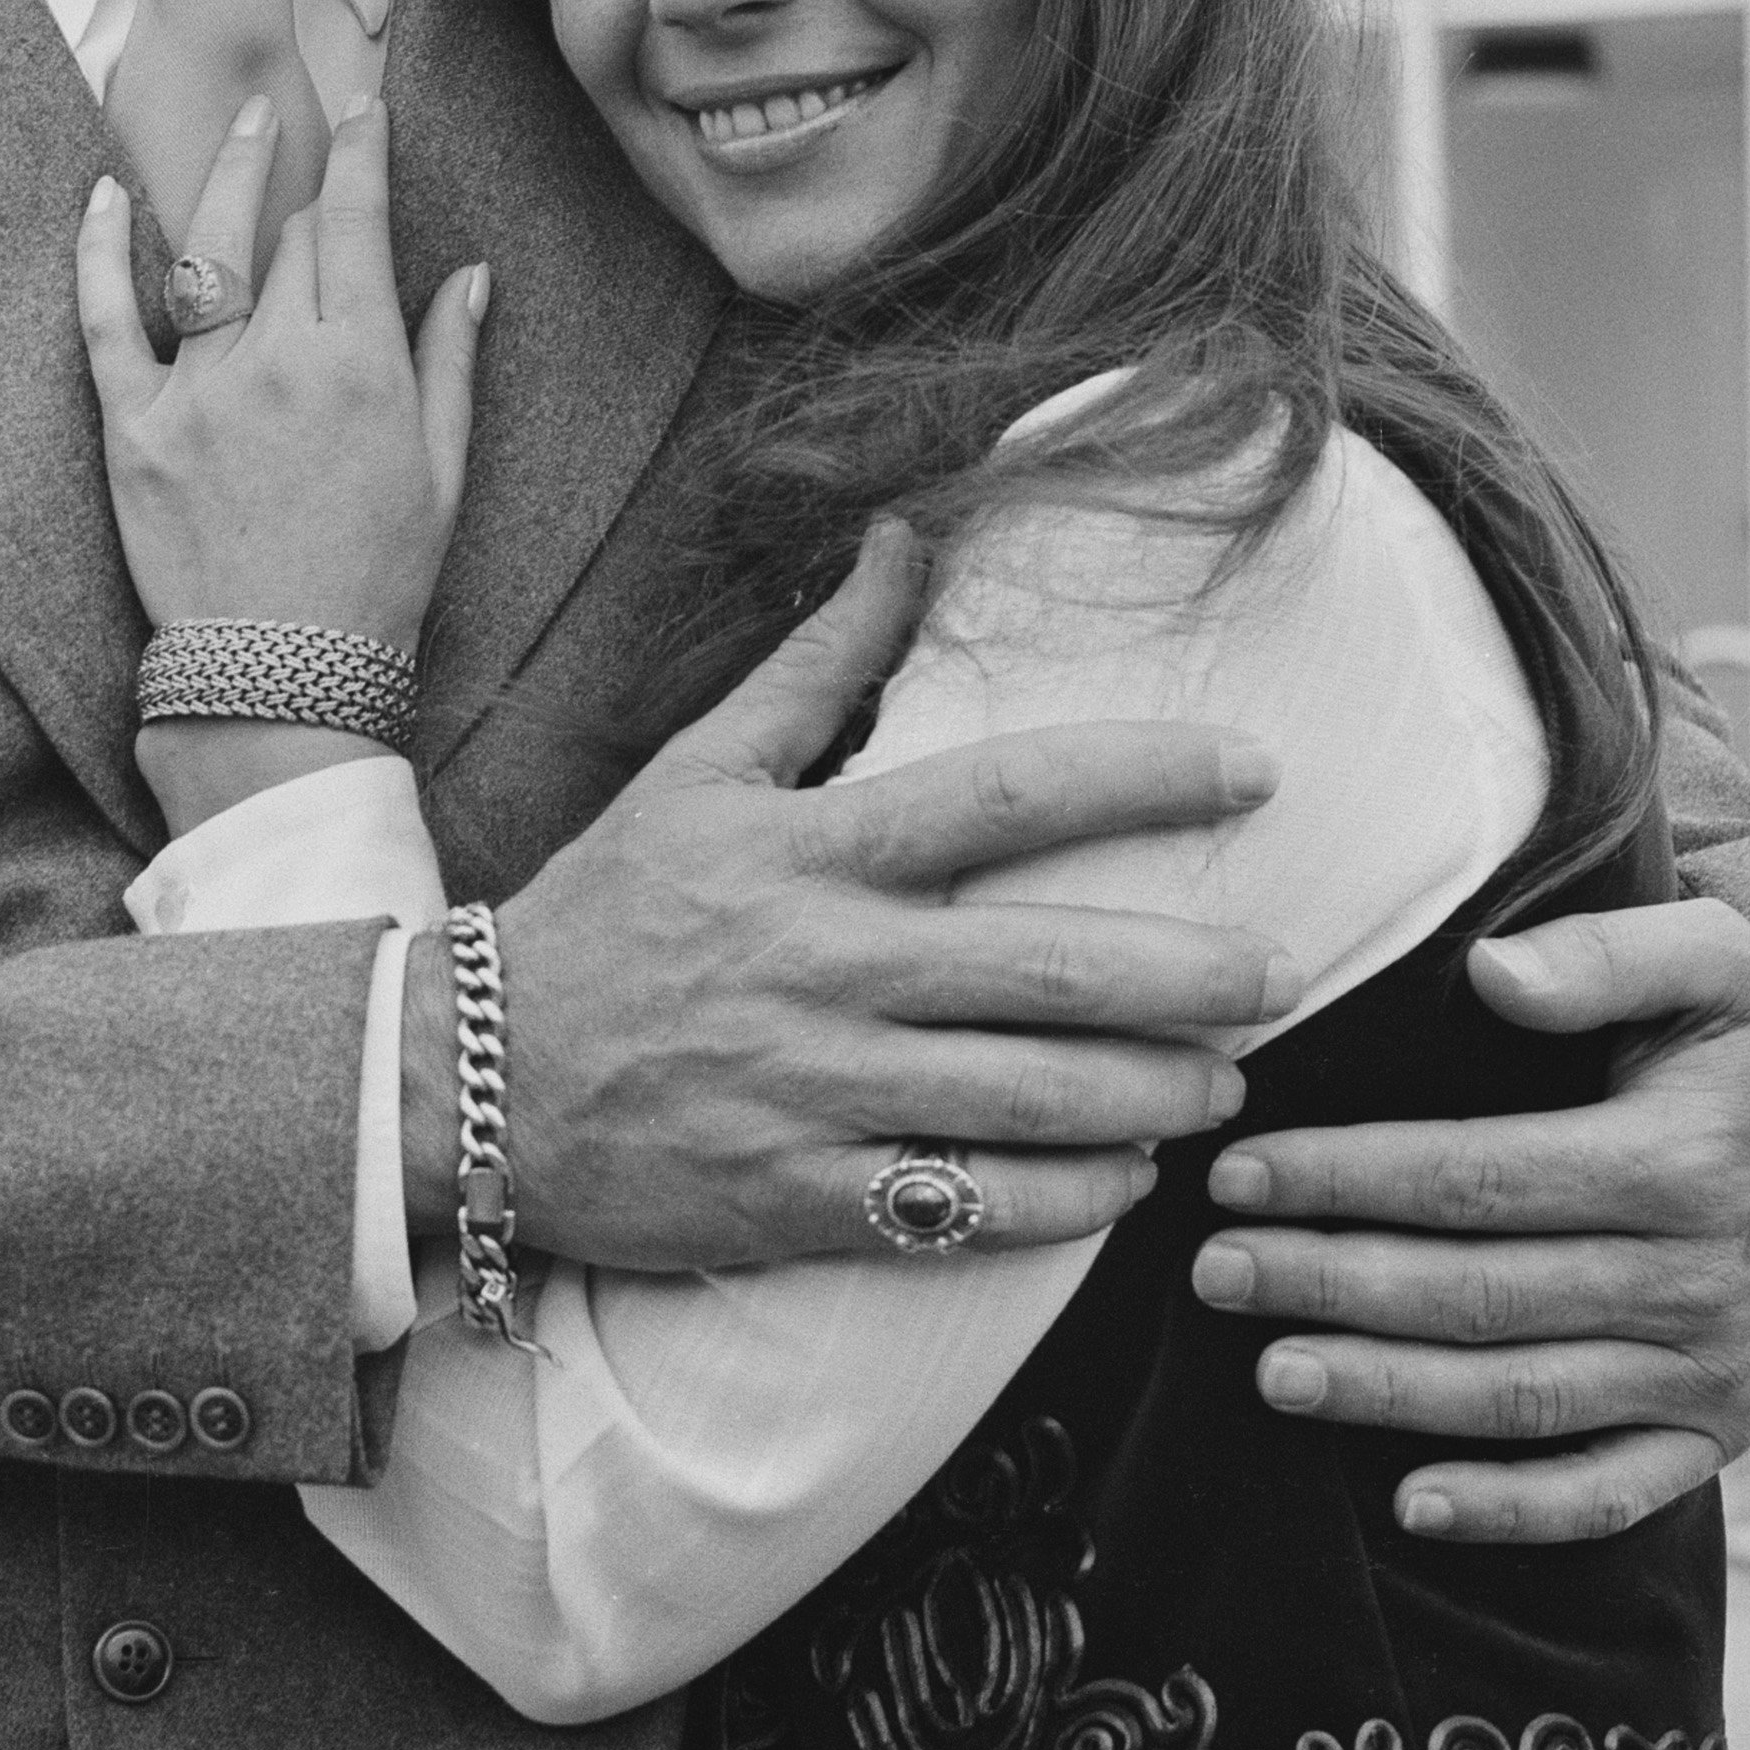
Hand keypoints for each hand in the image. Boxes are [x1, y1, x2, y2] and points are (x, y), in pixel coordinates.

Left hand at [75, 94, 483, 651]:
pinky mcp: (133, 429)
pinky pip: (106, 321)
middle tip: (311, 148)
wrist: (281, 678)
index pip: (357, 224)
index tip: (366, 112)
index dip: (363, 156)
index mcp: (360, 366)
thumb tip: (471, 278)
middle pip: (290, 236)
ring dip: (226, 175)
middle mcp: (277, 362)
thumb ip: (449, 364)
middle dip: (307, 184)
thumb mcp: (442, 472)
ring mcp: (197, 392)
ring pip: (208, 252)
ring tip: (243, 122)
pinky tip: (103, 196)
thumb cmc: (375, 580)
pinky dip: (99, 252)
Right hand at [412, 522, 1291, 1274]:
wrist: (465, 1082)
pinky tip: (1129, 1180)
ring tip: (1226, 1080)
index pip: (1002, 797)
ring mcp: (816, 1093)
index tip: (1255, 772)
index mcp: (807, 853)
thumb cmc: (603, 912)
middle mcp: (823, 970)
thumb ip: (815, 662)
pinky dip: (1069, 1201)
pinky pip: (969, 1212)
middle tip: (1284, 968)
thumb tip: (903, 537)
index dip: (1141, 777)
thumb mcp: (694, 769)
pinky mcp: (804, 1200)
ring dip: (1155, 1093)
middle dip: (1189, 974)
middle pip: (1044, 970)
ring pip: (1028, 1102)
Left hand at [1187, 902, 1749, 1544]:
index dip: (1353, 1178)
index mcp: (1681, 1163)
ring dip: (1390, 1392)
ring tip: (1271, 1373)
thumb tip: (1491, 975)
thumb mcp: (1723, 962)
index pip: (1482, 1178)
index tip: (1240, 1172)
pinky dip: (1513, 1509)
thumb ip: (1611, 953)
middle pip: (1483, 1293)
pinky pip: (1611, 1494)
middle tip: (1214, 1272)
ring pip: (1524, 1395)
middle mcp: (1696, 1281)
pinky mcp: (1715, 1434)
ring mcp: (1708, 1372)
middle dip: (1334, 1284)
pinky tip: (1409, 1506)